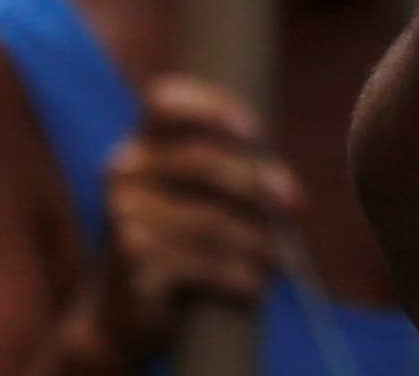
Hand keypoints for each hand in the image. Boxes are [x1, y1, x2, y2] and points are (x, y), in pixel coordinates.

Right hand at [86, 76, 297, 365]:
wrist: (123, 314)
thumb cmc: (175, 242)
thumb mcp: (195, 199)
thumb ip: (230, 173)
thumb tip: (286, 192)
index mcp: (139, 145)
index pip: (164, 104)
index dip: (209, 107)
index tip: (255, 130)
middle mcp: (123, 173)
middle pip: (202, 163)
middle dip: (258, 184)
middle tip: (296, 208)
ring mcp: (122, 217)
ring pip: (209, 220)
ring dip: (256, 241)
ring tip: (279, 258)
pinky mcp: (131, 262)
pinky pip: (201, 263)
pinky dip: (238, 276)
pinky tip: (255, 287)